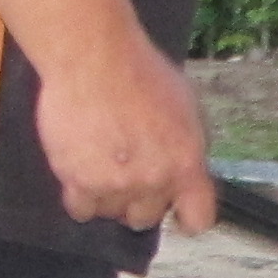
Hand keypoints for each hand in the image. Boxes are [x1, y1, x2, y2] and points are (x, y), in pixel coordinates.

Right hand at [34, 35, 217, 233]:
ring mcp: (115, 184)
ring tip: (101, 163)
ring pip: (112, 213)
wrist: (95, 58)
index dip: (185, 216)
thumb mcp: (186, 107)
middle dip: (139, 200)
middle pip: (147, 217)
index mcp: (186, 163)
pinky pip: (81, 210)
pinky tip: (80, 174)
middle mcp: (154, 180)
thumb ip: (187, 148)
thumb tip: (186, 171)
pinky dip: (80, 197)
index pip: (198, 218)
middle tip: (128, 172)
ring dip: (107, 197)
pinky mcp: (79, 181)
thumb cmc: (140, 71)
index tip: (176, 211)